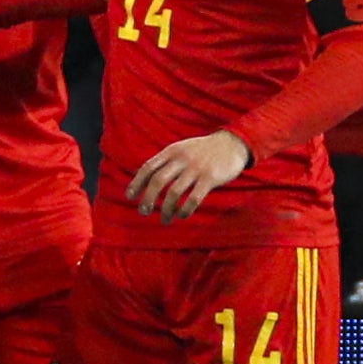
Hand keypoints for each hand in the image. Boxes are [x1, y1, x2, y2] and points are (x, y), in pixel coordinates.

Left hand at [128, 128, 251, 221]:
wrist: (232, 144)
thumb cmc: (204, 150)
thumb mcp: (182, 148)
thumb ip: (167, 161)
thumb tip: (148, 179)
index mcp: (172, 151)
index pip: (148, 167)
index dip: (137, 182)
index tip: (129, 196)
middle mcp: (181, 159)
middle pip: (158, 181)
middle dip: (148, 199)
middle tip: (143, 212)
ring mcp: (196, 168)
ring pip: (174, 193)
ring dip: (166, 209)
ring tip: (164, 219)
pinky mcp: (210, 178)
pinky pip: (193, 199)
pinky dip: (185, 210)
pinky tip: (181, 216)